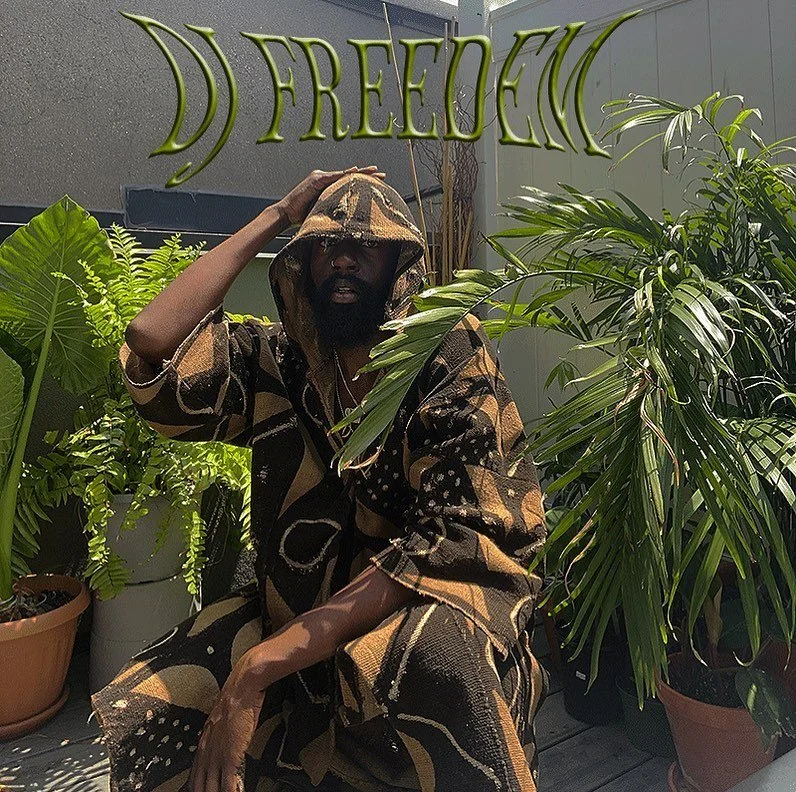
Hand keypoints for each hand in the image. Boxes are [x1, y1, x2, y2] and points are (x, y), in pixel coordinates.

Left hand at [187, 651, 269, 791]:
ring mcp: (217, 756)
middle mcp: (206, 752)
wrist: (242, 687)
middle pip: (199, 785)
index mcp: (203, 742)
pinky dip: (231, 791)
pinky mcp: (230, 757)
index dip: (196, 786)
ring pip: (211, 788)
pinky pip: (228, 784)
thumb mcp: (221, 717)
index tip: (198, 791)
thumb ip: (219, 732)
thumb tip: (225, 738)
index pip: (194, 774)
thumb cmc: (234, 697)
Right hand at [276, 165, 386, 226]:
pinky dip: (345, 175)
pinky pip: (334, 176)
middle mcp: (326, 178)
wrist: (287, 214)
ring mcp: (321, 177)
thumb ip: (335, 212)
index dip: (364, 182)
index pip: (349, 183)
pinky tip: (355, 172)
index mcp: (329, 187)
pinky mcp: (316, 179)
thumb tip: (349, 223)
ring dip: (360, 172)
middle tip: (383, 174)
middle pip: (350, 176)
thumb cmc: (303, 216)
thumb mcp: (324, 214)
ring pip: (345, 174)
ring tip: (374, 171)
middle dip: (367, 175)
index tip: (379, 183)